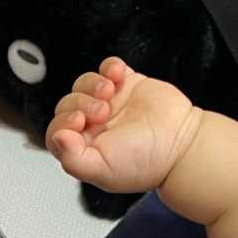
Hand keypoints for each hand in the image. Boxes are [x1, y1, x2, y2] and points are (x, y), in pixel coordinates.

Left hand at [45, 57, 201, 195]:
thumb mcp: (102, 170)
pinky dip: (109, 67)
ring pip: (84, 83)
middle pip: (68, 103)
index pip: (57, 130)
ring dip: (92, 84)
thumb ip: (73, 158)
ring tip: (110, 93)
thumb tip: (57, 137)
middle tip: (102, 113)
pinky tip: (118, 76)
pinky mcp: (127, 84)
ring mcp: (110, 103)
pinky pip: (108, 67)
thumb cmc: (146, 162)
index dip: (62, 123)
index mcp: (85, 148)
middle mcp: (95, 126)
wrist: (180, 144)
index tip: (80, 124)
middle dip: (80, 103)